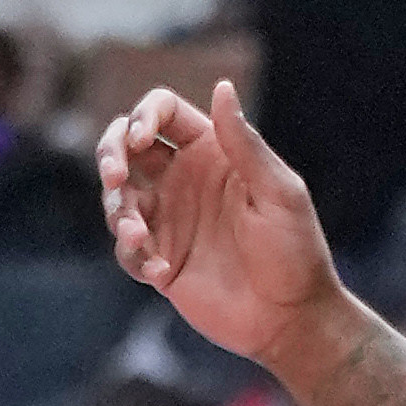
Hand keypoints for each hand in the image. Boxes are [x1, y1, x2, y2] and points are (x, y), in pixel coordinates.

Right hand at [100, 81, 339, 365]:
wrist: (291, 319)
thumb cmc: (296, 251)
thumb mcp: (278, 191)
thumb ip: (244, 143)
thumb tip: (222, 87)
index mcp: (212, 152)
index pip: (163, 113)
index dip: (143, 116)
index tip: (140, 140)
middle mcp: (184, 180)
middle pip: (124, 147)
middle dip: (109, 154)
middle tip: (114, 176)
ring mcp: (169, 220)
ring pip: (117, 199)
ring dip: (117, 212)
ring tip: (138, 237)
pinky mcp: (159, 260)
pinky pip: (127, 250)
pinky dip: (134, 256)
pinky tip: (162, 272)